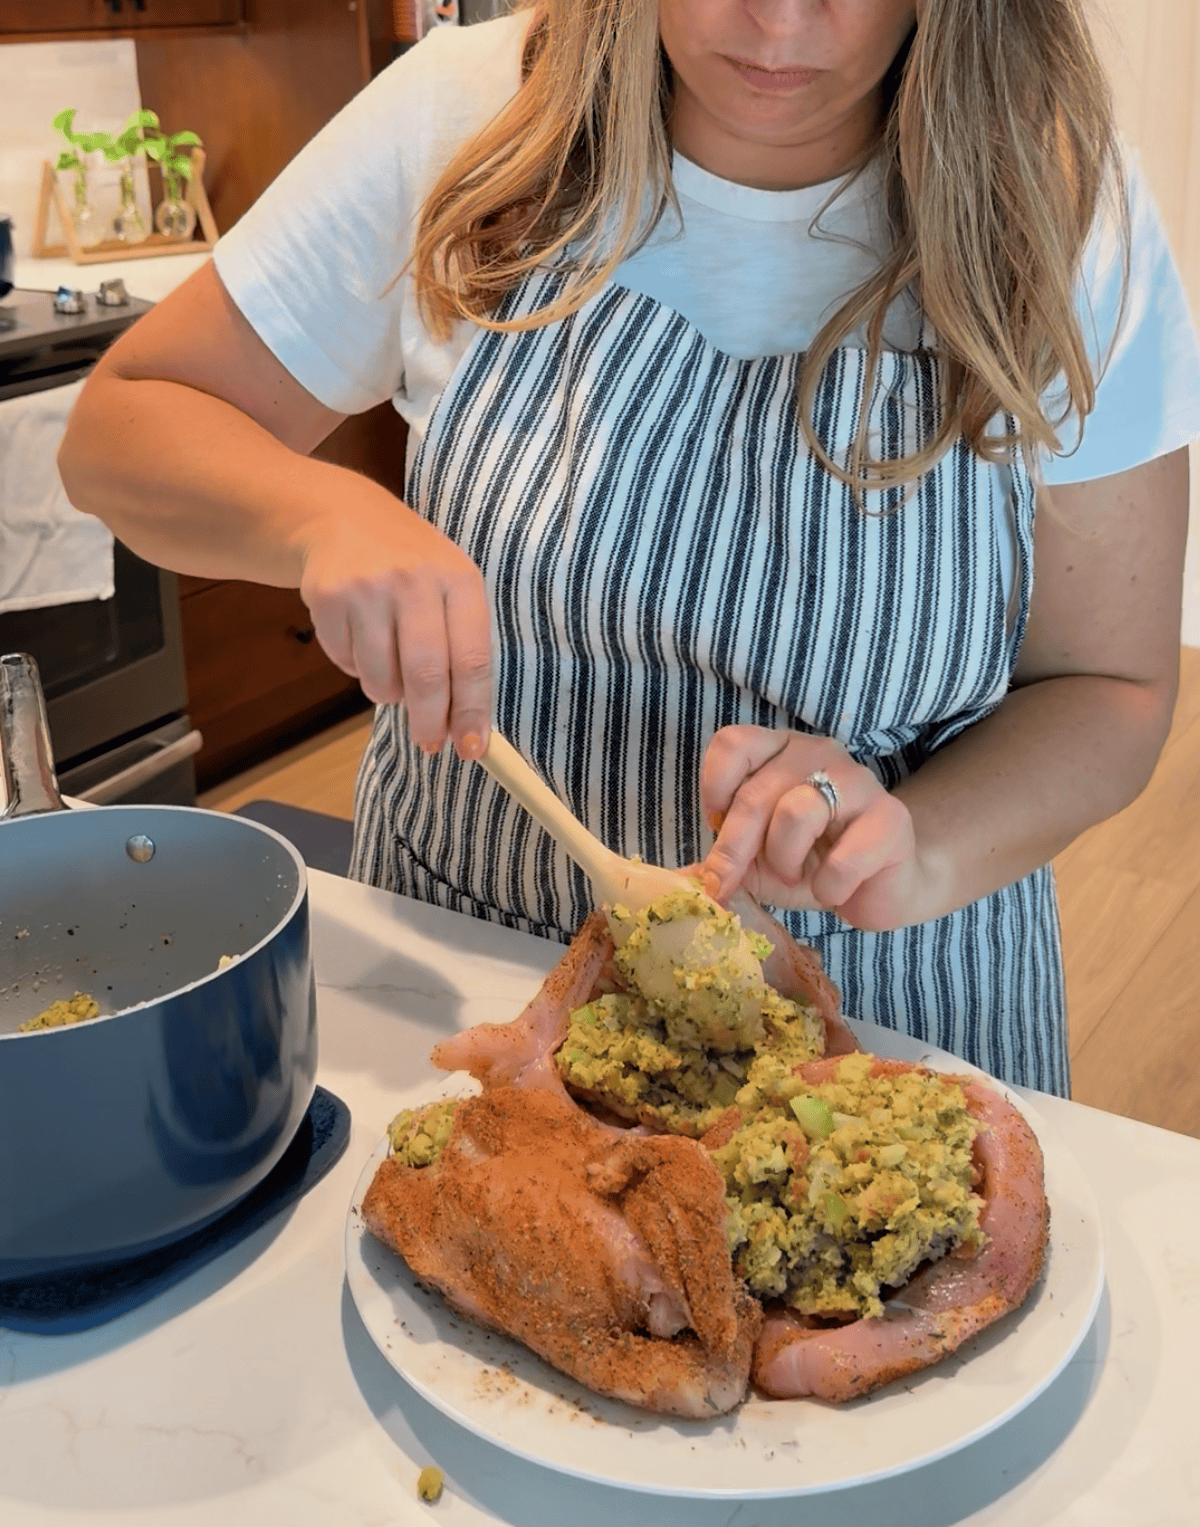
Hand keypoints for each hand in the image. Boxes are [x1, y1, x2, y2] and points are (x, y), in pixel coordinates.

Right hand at [297, 493, 492, 758]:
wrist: (342, 517)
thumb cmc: (411, 565)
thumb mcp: (450, 587)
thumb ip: (462, 648)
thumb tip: (466, 726)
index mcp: (458, 579)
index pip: (471, 659)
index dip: (472, 711)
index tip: (472, 748)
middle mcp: (414, 579)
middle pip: (426, 676)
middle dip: (429, 721)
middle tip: (429, 742)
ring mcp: (366, 587)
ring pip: (381, 678)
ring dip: (389, 691)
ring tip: (391, 667)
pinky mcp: (326, 596)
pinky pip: (346, 663)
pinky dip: (357, 668)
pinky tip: (361, 636)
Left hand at [698, 726, 922, 931]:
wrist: (881, 888)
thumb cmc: (813, 866)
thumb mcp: (755, 862)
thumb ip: (719, 863)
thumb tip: (676, 882)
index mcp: (780, 752)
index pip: (734, 742)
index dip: (715, 786)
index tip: (715, 824)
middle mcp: (819, 754)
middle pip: (756, 792)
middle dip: (735, 848)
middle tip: (730, 882)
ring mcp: (859, 782)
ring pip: (796, 813)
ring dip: (786, 860)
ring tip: (798, 875)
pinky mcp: (891, 820)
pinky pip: (843, 858)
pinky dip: (829, 886)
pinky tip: (835, 889)